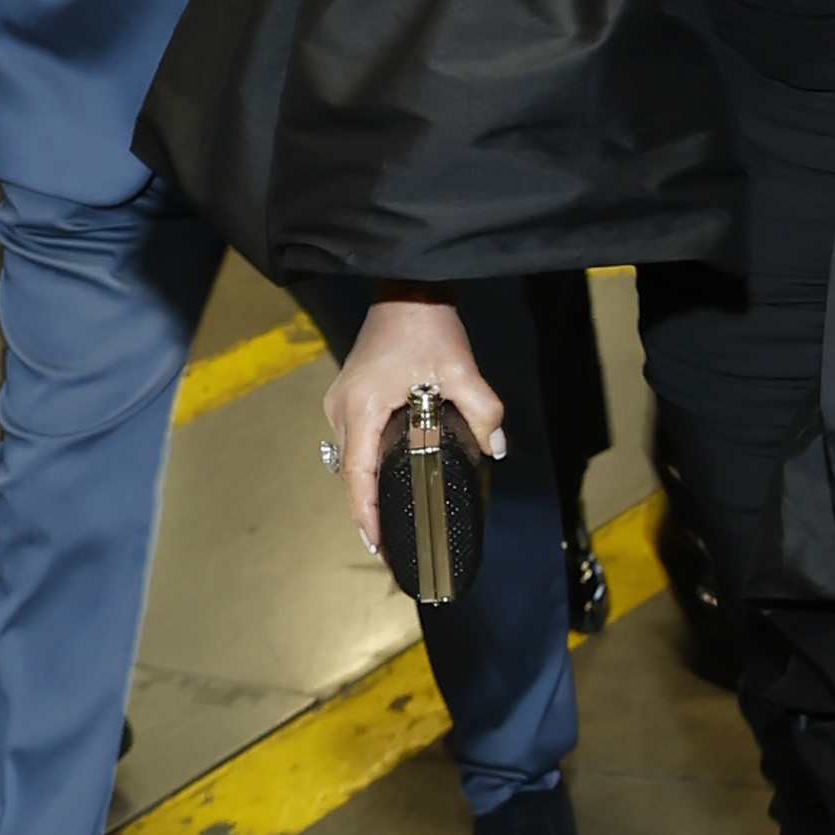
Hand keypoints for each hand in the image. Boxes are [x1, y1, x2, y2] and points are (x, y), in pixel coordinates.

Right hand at [323, 296, 505, 561]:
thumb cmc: (426, 327)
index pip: (358, 476)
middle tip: (389, 542)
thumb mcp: (461, 370)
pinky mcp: (348, 395)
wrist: (406, 290)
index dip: (366, 514)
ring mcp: (340, 402)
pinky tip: (385, 478)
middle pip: (350, 473)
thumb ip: (483, 411)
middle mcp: (341, 410)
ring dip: (365, 488)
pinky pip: (353, 442)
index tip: (377, 544)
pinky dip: (366, 465)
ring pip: (349, 458)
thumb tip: (495, 448)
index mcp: (361, 409)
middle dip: (367, 509)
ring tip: (386, 519)